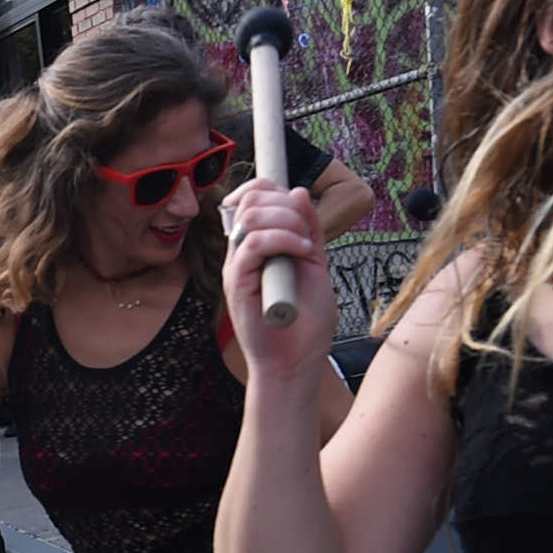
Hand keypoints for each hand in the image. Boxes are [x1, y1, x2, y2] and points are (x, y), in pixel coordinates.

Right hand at [217, 178, 331, 380]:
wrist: (296, 363)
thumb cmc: (305, 323)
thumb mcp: (315, 265)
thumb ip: (307, 230)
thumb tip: (298, 192)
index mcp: (258, 245)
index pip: (252, 197)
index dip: (270, 188)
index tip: (297, 202)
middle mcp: (242, 252)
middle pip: (251, 200)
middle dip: (284, 204)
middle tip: (307, 231)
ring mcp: (237, 266)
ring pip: (251, 217)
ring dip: (287, 221)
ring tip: (307, 247)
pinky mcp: (237, 282)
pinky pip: (252, 244)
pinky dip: (283, 240)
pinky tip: (303, 254)